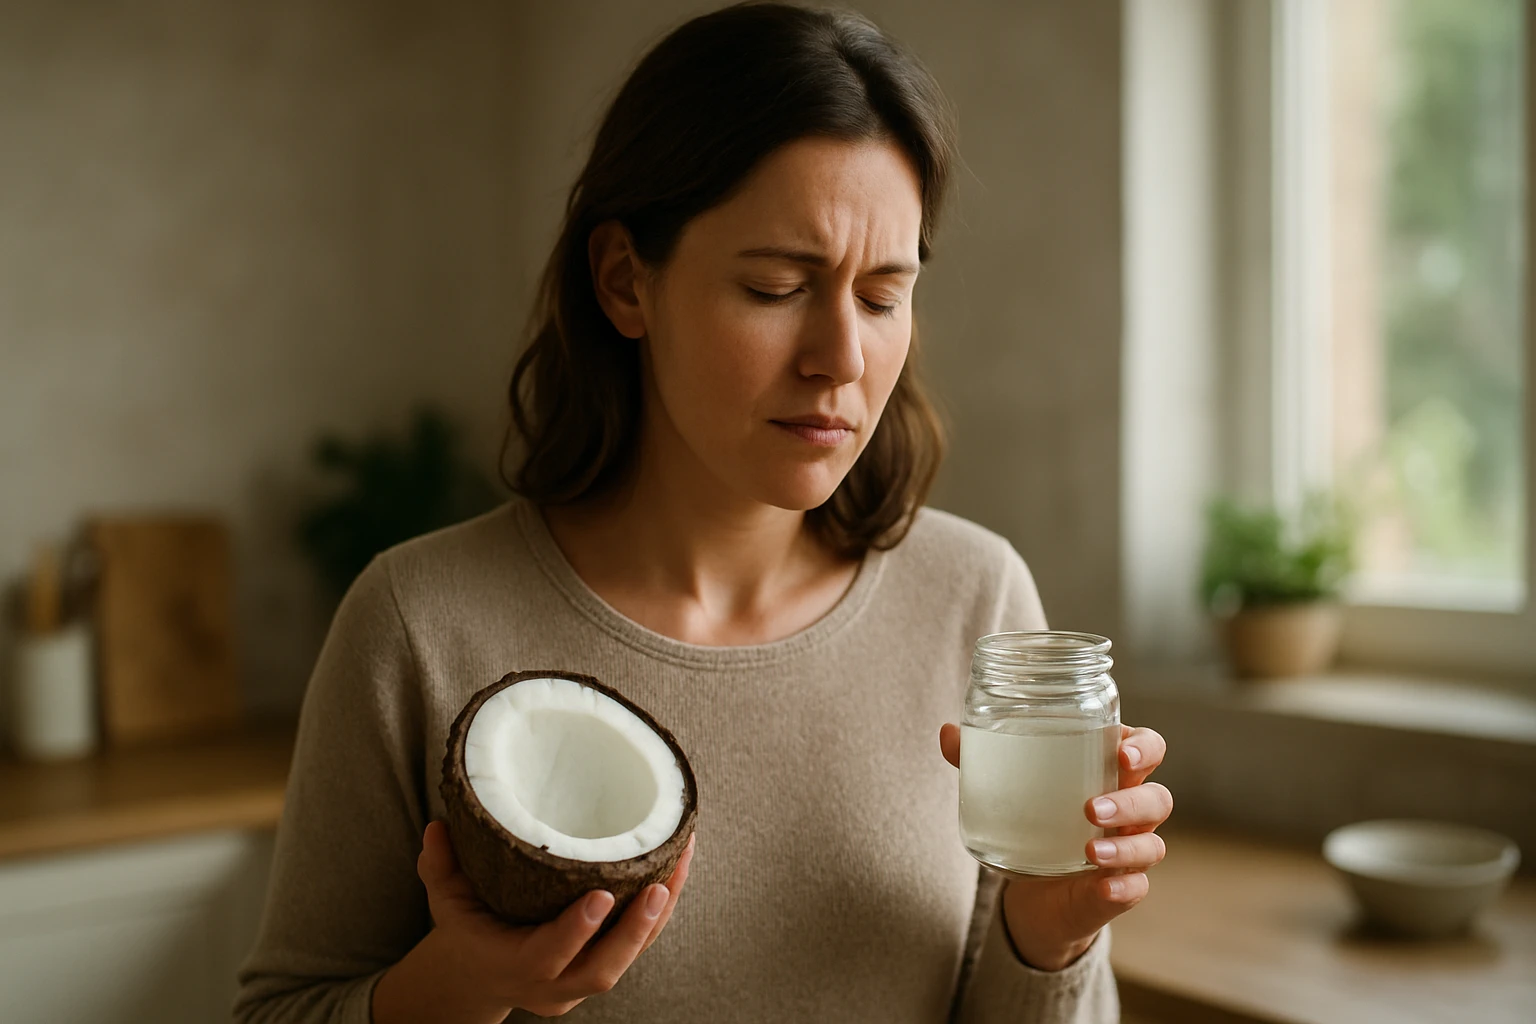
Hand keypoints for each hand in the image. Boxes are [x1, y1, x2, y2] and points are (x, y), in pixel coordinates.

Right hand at [373, 821, 693, 1021]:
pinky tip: (678, 866)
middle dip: (634, 931)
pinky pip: (639, 945)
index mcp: (514, 966)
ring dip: (658, 916)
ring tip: (680, 864)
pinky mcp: (601, 966)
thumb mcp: (446, 901)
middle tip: (658, 887)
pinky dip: (661, 911)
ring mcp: (580, 983)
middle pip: (601, 970)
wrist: (480, 974)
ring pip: (629, 959)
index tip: (601, 894)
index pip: (548, 955)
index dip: (575, 930)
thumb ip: (439, 867)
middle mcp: (552, 984)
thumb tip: (437, 826)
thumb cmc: (468, 930)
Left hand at [938, 723, 1170, 970]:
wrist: (1036, 892)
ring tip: (1090, 847)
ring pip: (1150, 845)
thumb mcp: (1010, 789)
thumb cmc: (1036, 819)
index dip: (1144, 746)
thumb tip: (946, 732)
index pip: (1148, 749)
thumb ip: (981, 760)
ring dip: (1125, 846)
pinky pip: (1135, 888)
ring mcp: (1128, 852)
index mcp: (1110, 774)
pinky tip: (1104, 886)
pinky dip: (1122, 886)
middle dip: (1132, 800)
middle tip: (1091, 805)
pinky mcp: (1119, 890)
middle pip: (1157, 798)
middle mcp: (1130, 812)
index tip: (1121, 749)